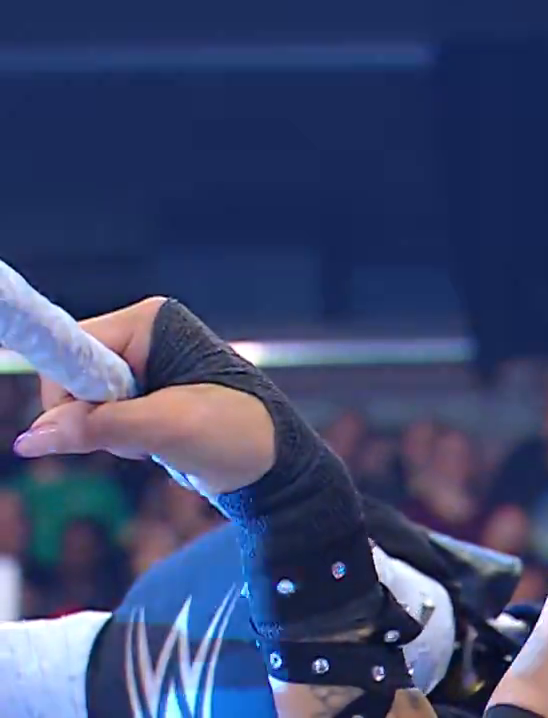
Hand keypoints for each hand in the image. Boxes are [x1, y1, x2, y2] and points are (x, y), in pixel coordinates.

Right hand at [13, 297, 276, 495]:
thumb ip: (99, 426)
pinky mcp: (141, 396)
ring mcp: (141, 367)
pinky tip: (153, 443)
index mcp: (149, 324)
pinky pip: (99, 419)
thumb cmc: (237, 434)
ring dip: (109, 432)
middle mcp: (142, 337)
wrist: (274, 465)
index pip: (70, 350)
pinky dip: (117, 439)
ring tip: (156, 438)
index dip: (68, 391)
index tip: (85, 419)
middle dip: (93, 416)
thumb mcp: (167, 428)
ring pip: (81, 405)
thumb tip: (32, 439)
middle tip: (141, 433)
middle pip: (69, 379)